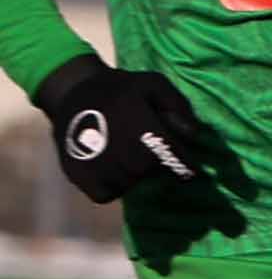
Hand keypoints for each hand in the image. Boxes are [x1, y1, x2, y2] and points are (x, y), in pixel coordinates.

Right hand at [34, 54, 231, 202]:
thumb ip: (177, 107)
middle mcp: (119, 151)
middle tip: (147, 151)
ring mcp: (96, 166)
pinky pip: (106, 194)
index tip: (186, 165)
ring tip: (125, 155)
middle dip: (155, 164)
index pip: (174, 159)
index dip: (184, 164)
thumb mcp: (154, 84)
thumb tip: (192, 135)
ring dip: (133, 175)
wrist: (71, 90)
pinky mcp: (79, 177)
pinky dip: (112, 186)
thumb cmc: (120, 89)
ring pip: (129, 184)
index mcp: (140, 128)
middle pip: (151, 172)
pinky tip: (110, 167)